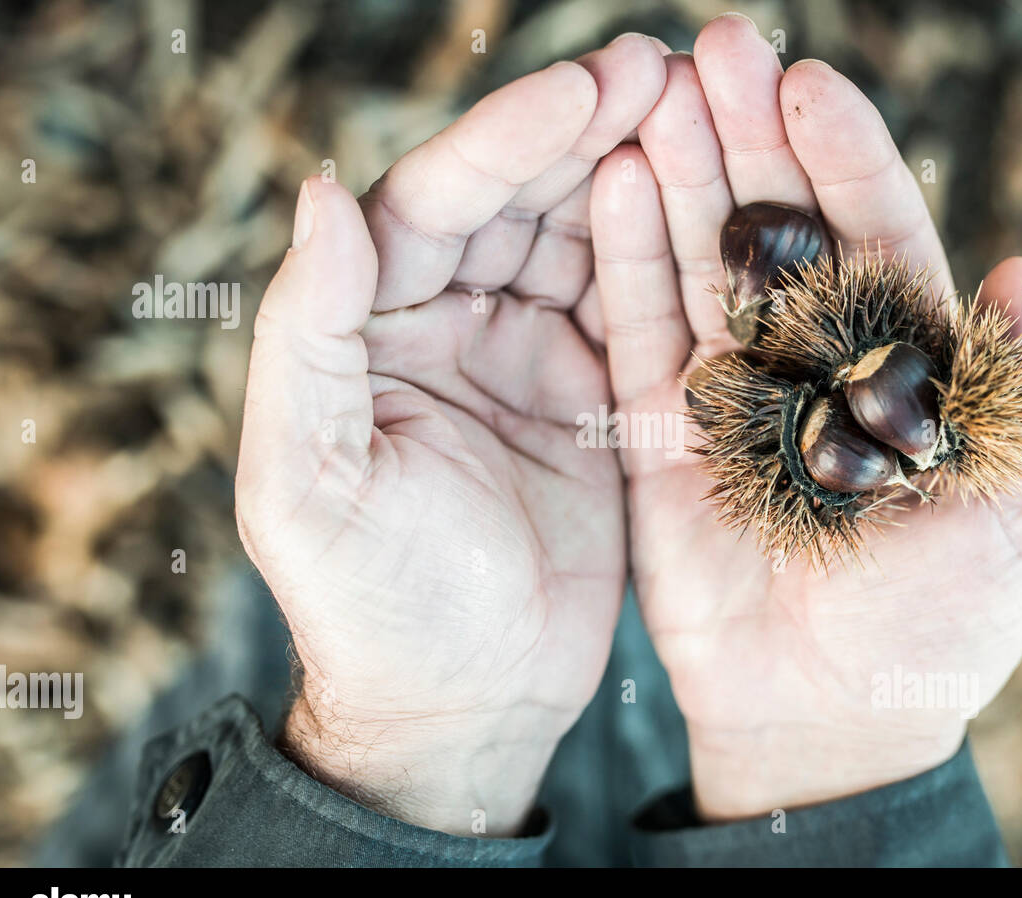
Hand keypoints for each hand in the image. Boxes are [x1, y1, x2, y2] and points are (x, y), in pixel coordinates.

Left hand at [235, 37, 666, 835]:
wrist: (460, 708)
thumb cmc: (370, 607)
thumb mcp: (306, 482)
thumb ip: (303, 334)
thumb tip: (318, 188)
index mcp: (369, 326)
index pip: (434, 201)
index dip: (508, 139)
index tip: (588, 88)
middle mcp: (447, 321)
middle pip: (519, 199)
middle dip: (587, 129)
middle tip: (668, 67)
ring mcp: (527, 355)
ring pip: (586, 238)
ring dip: (639, 173)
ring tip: (704, 108)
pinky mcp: (594, 399)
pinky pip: (636, 310)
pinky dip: (672, 258)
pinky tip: (718, 209)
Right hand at [590, 15, 1021, 819]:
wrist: (835, 711)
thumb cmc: (944, 622)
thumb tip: (1018, 271)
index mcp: (902, 361)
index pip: (874, 234)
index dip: (846, 158)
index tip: (811, 82)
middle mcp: (809, 358)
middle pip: (777, 226)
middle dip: (747, 136)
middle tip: (714, 45)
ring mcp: (728, 390)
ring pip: (699, 262)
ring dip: (676, 175)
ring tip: (648, 89)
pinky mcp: (660, 432)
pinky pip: (638, 335)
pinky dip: (622, 260)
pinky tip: (607, 182)